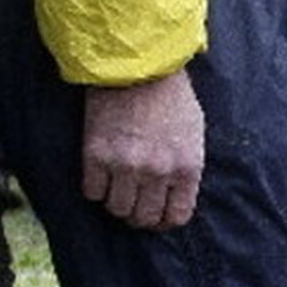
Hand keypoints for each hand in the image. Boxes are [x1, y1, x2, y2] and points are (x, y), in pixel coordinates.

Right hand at [82, 69, 204, 230]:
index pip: (176, 216)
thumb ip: (185, 167)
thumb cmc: (170, 95)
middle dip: (138, 215)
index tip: (156, 214)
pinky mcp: (96, 156)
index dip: (164, 220)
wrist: (138, 65)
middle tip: (133, 202)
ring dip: (116, 202)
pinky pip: (92, 192)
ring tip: (117, 186)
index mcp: (186, 167)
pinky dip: (95, 187)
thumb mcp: (194, 132)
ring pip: (116, 209)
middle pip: (143, 218)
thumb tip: (173, 197)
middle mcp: (158, 172)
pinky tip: (100, 173)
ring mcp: (125, 166)